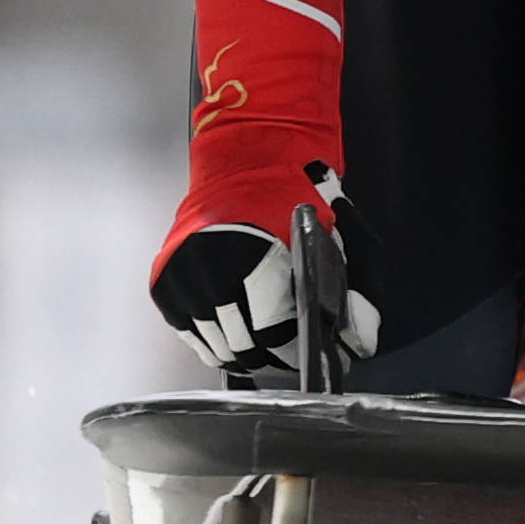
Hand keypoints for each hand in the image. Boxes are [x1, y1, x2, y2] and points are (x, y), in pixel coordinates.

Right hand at [152, 163, 381, 380]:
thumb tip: (359, 343)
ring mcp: (183, 279)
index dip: (297, 352)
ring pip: (218, 348)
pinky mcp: (165, 285)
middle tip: (291, 352)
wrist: (242, 167)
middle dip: (275, 357)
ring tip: (268, 343)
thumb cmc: (293, 198)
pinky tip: (239, 332)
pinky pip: (194, 338)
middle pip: (245, 347)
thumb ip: (359, 289)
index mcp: (254, 255)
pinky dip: (217, 343)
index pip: (275, 334)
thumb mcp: (344, 233)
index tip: (313, 355)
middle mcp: (211, 269)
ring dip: (246, 354)